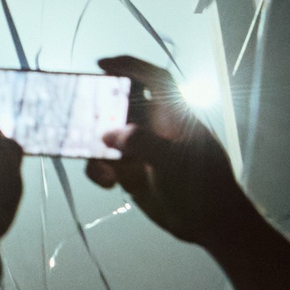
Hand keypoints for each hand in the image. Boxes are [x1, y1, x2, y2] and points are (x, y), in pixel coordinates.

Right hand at [92, 56, 259, 250]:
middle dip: (98, 107)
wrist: (212, 225)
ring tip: (101, 168)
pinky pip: (105, 164)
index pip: (155, 79)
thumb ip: (142, 141)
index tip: (102, 64)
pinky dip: (100, 172)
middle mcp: (156, 128)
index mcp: (174, 116)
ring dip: (96, 150)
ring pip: (107, 138)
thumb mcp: (174, 159)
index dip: (131, 65)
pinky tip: (108, 184)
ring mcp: (142, 151)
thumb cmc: (203, 185)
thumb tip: (107, 134)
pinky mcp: (132, 173)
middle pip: (121, 104)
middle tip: (77, 111)